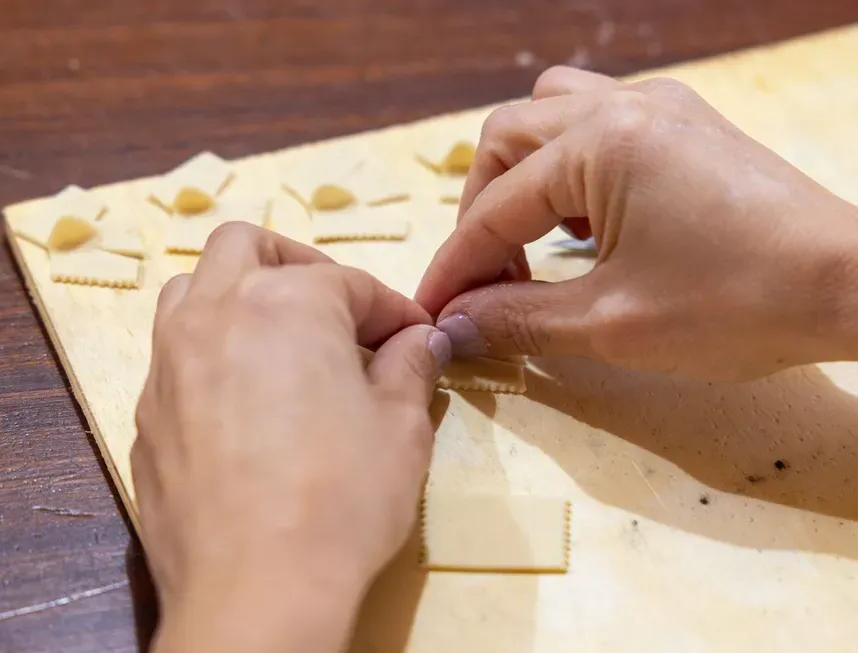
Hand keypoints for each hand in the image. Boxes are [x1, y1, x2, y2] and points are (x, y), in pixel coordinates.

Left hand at [134, 223, 450, 651]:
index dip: (392, 308)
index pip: (349, 282)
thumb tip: (420, 340)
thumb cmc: (342, 498)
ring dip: (239, 296)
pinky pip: (175, 356)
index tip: (415, 337)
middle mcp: (215, 314)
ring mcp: (169, 363)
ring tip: (280, 343)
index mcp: (286, 302)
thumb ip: (410, 366)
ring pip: (192, 290)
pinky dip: (213, 354)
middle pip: (246, 246)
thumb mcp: (402, 427)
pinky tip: (246, 404)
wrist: (255, 589)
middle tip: (337, 312)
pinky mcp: (147, 413)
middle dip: (298, 264)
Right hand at [417, 66, 857, 379]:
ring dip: (521, 177)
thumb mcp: (611, 324)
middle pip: (506, 141)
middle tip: (486, 279)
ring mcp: (658, 108)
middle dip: (482, 212)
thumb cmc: (739, 305)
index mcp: (600, 145)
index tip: (432, 310)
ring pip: (549, 116)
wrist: (852, 287)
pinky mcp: (683, 124)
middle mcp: (622, 107)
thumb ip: (519, 319)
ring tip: (531, 241)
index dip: (456, 265)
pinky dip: (567, 169)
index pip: (496, 209)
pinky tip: (581, 221)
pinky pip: (596, 122)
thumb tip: (454, 326)